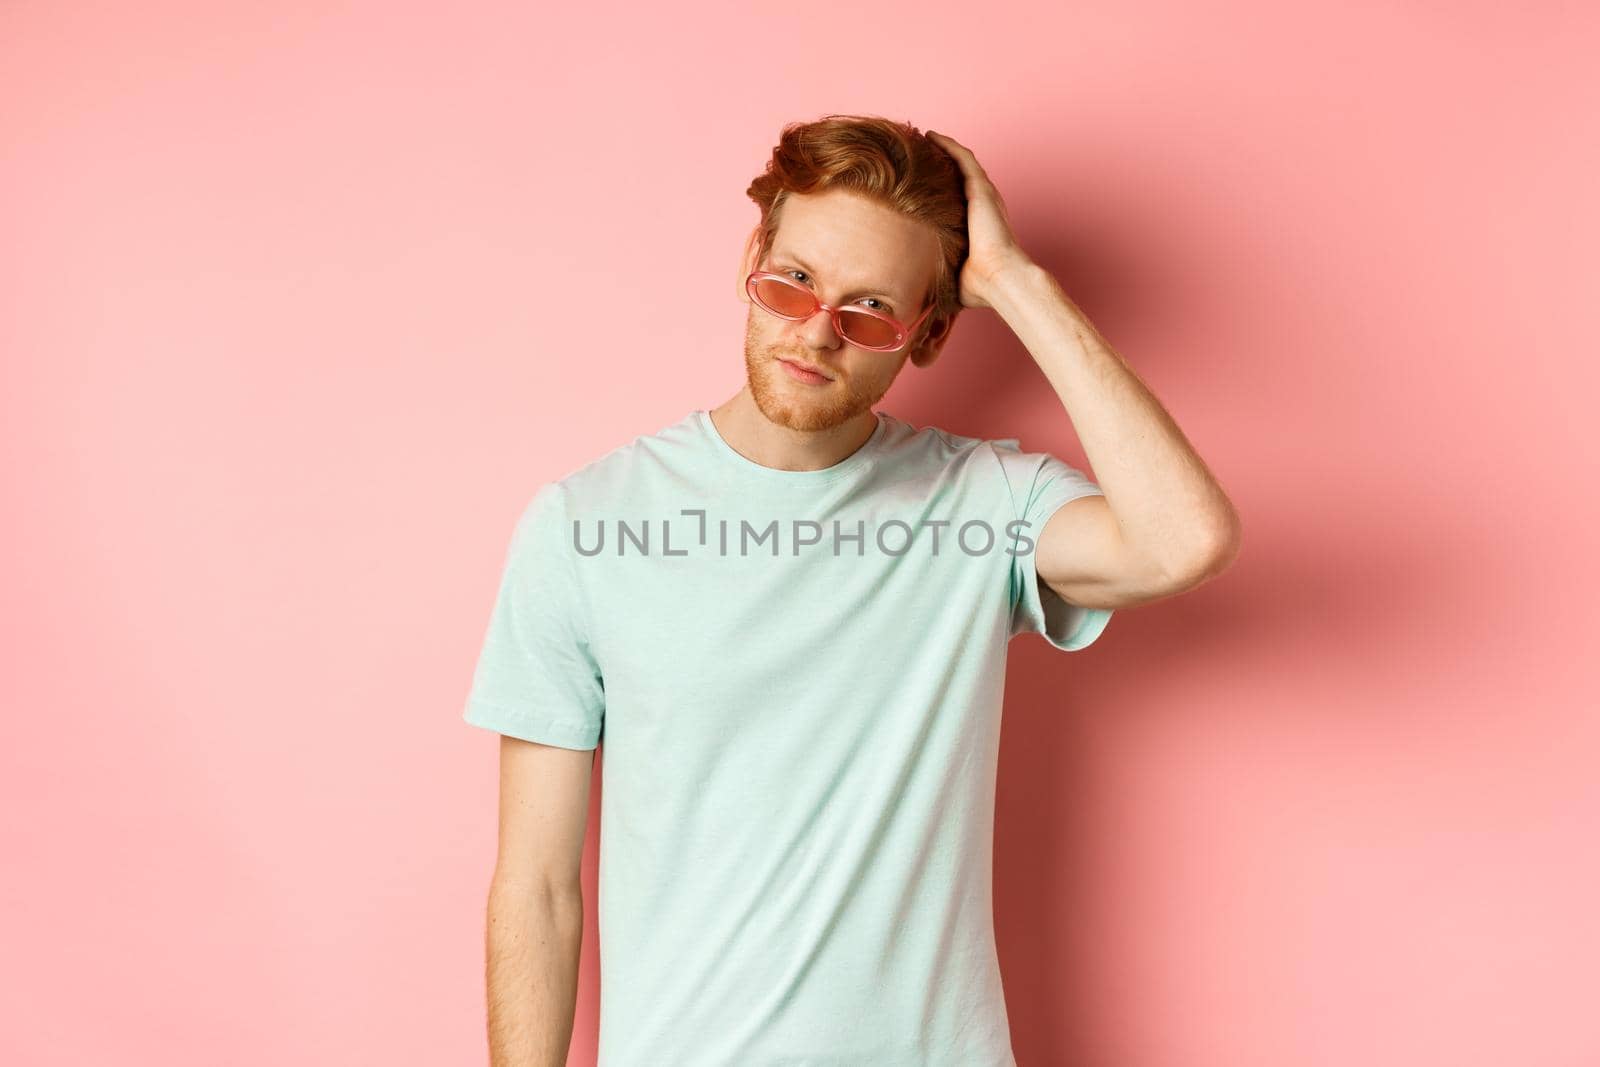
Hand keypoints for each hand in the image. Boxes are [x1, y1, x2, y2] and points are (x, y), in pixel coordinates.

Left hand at [925, 129, 1034, 309]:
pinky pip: (962, 158)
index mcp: (977, 223)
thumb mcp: (950, 275)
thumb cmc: (979, 286)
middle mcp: (982, 205)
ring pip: (961, 162)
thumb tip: (916, 294)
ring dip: (942, 149)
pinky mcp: (981, 189)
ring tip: (921, 139)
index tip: (920, 180)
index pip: (956, 196)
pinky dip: (947, 145)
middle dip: (940, 162)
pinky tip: (930, 136)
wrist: (999, 279)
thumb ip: (936, 274)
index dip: (940, 185)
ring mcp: (983, 195)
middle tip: (917, 152)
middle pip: (958, 175)